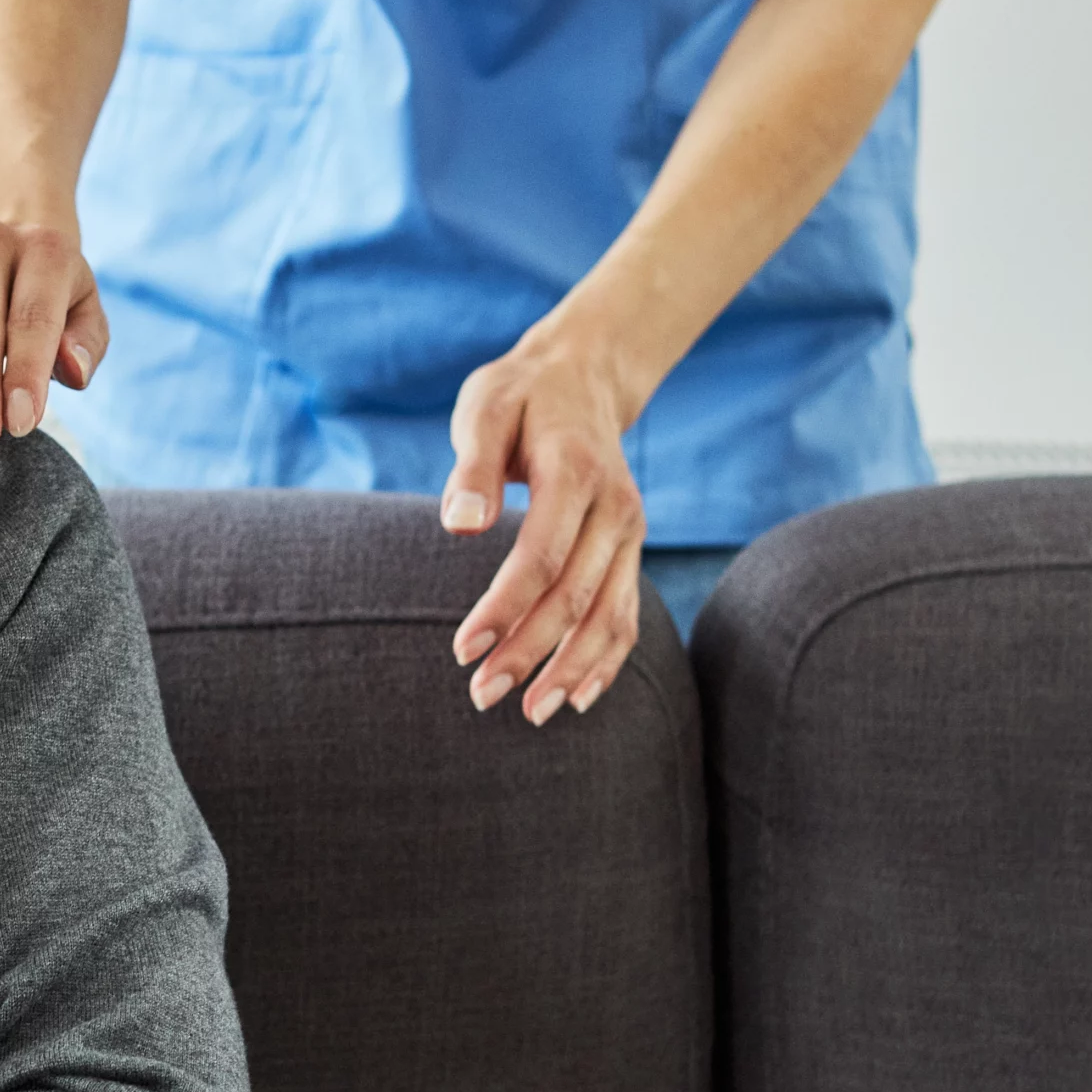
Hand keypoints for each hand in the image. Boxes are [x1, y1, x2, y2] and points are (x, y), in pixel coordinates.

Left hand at [441, 325, 646, 722]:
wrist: (585, 376)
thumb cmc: (520, 395)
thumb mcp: (486, 408)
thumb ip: (474, 467)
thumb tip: (462, 525)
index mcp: (576, 471)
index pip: (541, 556)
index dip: (504, 609)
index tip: (463, 651)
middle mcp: (615, 507)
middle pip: (575, 596)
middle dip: (530, 652)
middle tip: (481, 696)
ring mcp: (629, 533)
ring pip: (610, 615)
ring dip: (572, 670)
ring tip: (531, 714)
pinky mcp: (629, 550)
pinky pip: (628, 614)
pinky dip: (607, 660)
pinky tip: (577, 697)